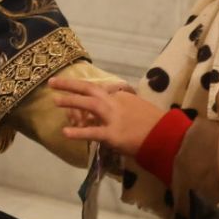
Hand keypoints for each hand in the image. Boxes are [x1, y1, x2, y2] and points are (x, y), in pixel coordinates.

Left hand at [47, 76, 165, 158]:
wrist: (166, 135)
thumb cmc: (155, 123)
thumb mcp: (139, 106)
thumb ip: (124, 103)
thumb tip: (115, 101)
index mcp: (121, 97)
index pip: (98, 90)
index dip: (83, 90)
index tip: (73, 88)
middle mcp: (115, 103)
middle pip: (90, 89)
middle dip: (70, 85)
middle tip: (52, 82)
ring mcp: (113, 118)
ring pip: (89, 105)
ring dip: (71, 101)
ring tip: (55, 100)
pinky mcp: (113, 134)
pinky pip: (93, 132)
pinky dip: (78, 132)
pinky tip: (65, 132)